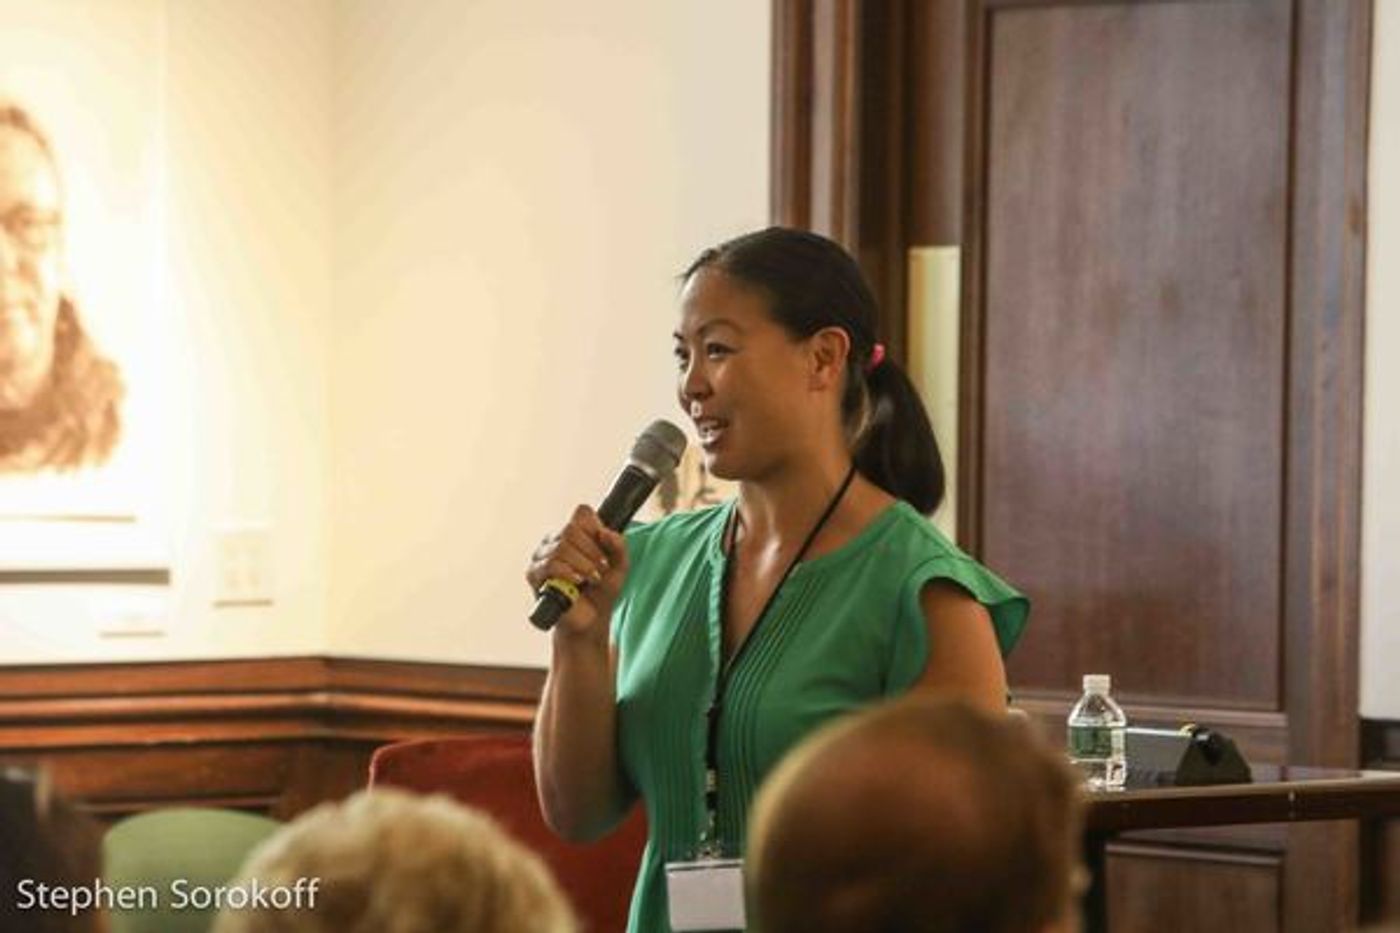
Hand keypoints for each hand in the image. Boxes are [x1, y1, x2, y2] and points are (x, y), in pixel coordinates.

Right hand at [526, 505, 628, 636]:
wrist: (592, 619)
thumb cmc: (602, 591)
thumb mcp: (620, 566)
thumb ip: (618, 545)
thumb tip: (604, 532)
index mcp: (574, 533)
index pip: (582, 513)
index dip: (596, 528)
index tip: (604, 548)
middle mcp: (555, 540)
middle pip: (571, 529)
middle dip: (592, 551)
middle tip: (601, 569)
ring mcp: (542, 556)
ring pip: (561, 547)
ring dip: (583, 564)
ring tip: (592, 578)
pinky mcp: (535, 574)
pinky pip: (549, 565)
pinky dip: (568, 573)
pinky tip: (578, 582)